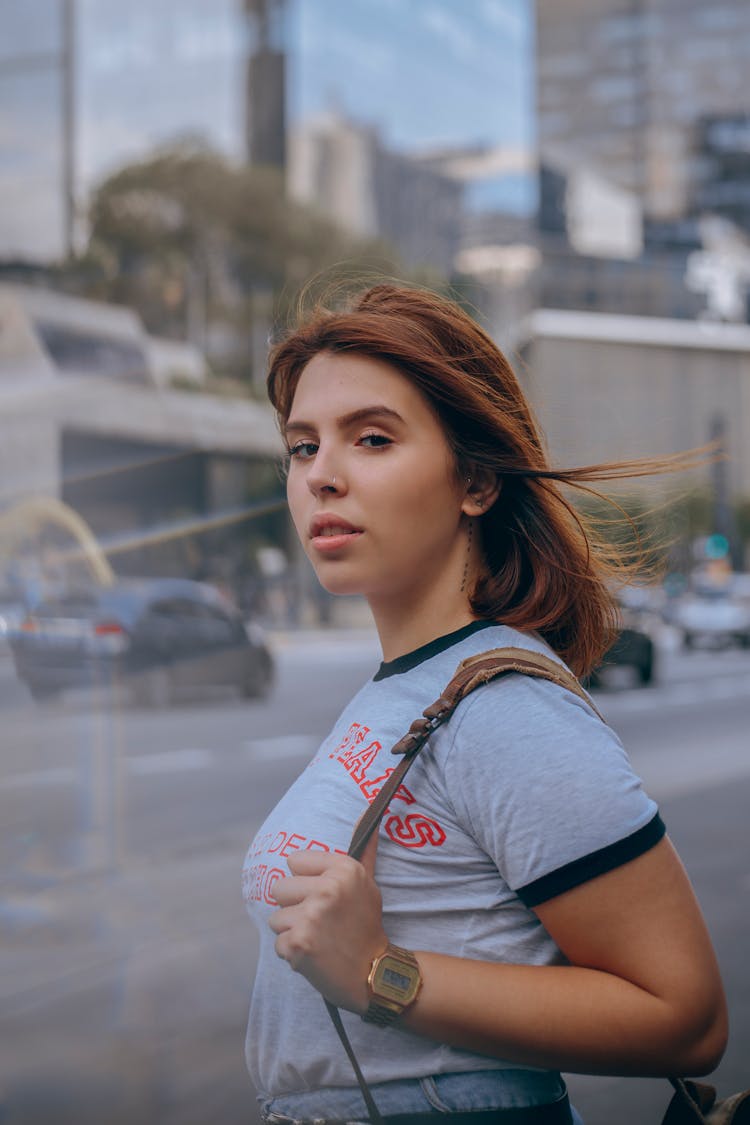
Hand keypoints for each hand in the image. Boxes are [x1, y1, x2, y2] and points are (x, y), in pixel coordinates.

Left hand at [268, 830, 387, 1012]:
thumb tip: (366, 811)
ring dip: (293, 932)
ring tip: (319, 939)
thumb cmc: (366, 925)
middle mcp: (327, 888)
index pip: (294, 861)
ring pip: (276, 918)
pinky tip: (315, 956)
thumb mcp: (368, 882)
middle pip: (278, 888)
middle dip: (294, 907)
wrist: (374, 973)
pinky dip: (294, 954)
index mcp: (343, 868)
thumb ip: (363, 849)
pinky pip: (279, 944)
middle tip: (320, 921)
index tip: (325, 897)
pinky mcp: (298, 943)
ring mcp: (312, 916)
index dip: (306, 881)